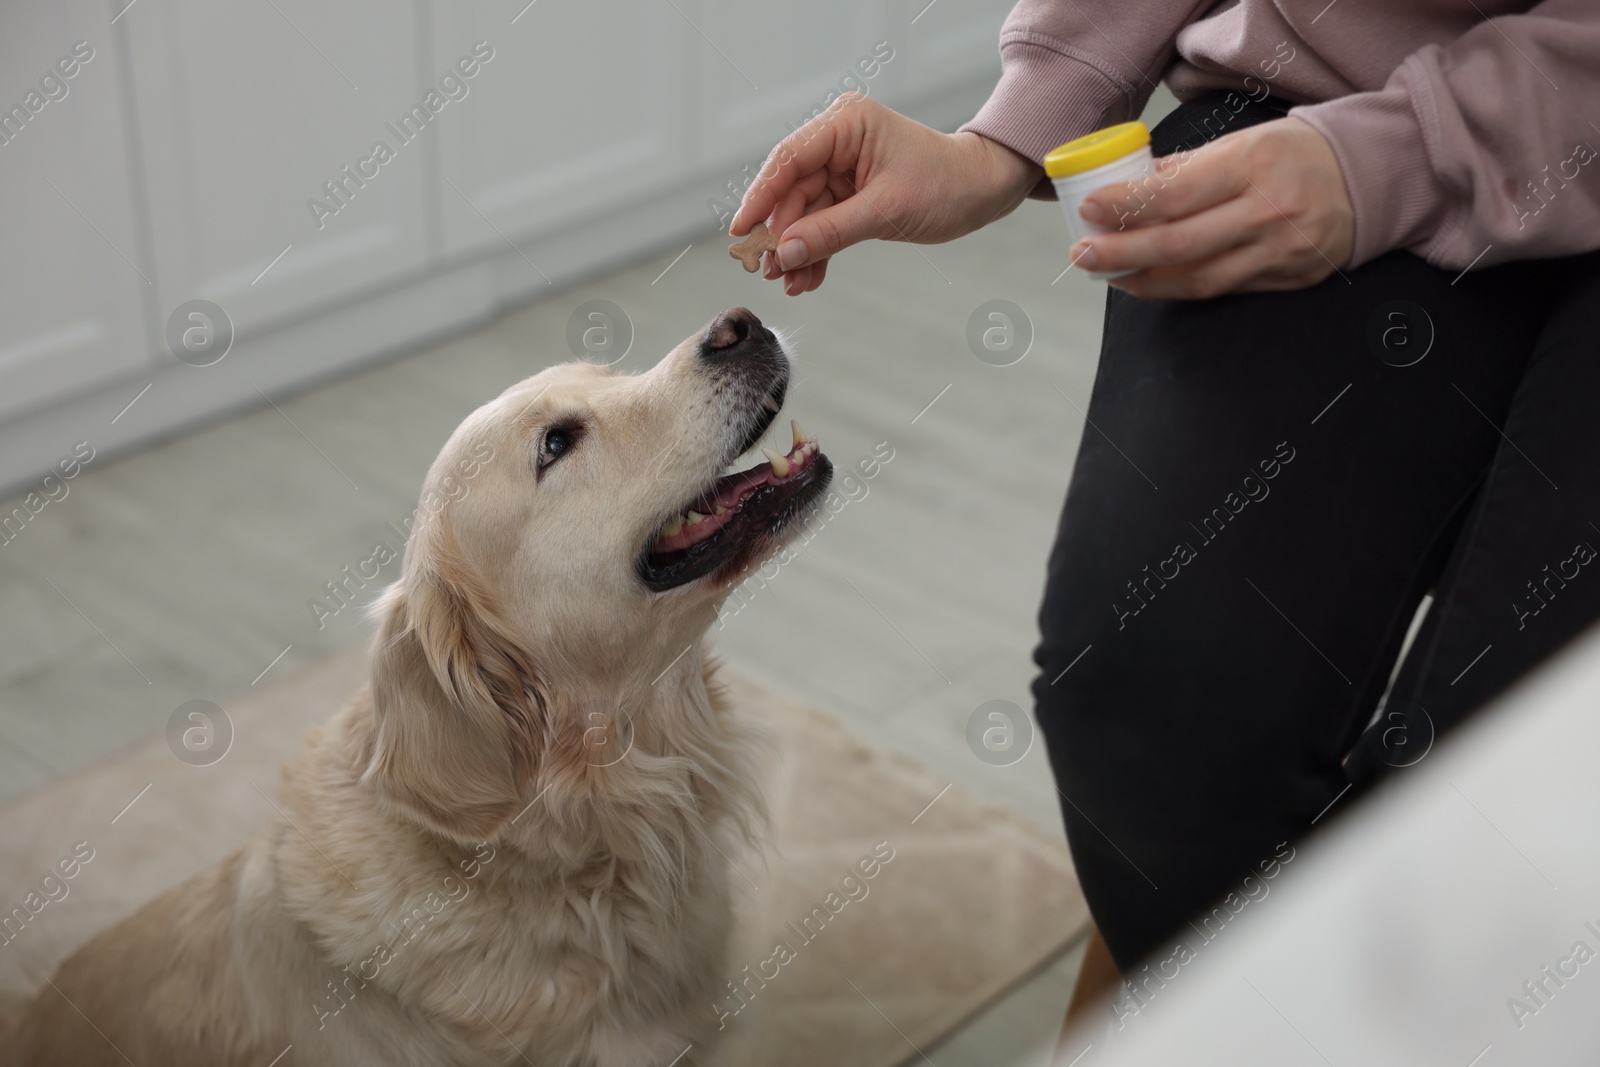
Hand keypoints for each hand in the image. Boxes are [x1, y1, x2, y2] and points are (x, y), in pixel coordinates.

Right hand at [732, 93, 1041, 294]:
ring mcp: (842, 169)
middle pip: (791, 190)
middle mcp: (838, 141)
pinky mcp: (849, 195)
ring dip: (797, 251)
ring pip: (803, 214)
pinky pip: (821, 225)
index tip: (742, 230)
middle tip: (768, 270)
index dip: (762, 195)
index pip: (789, 158)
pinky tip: (807, 279)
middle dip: (781, 234)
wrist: (981, 192)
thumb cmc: (946, 184)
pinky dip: (815, 252)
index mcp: (846, 123)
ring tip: (789, 283)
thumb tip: (785, 252)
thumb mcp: (887, 210)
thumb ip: (832, 231)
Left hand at [1071, 118, 1354, 299]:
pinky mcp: (1290, 279)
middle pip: (1179, 244)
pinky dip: (1181, 288)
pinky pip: (1223, 290)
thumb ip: (1187, 167)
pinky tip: (1152, 281)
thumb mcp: (1244, 141)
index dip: (1125, 206)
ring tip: (1111, 274)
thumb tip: (1128, 185)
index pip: (1175, 192)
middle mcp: (1270, 210)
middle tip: (1083, 255)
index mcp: (1254, 164)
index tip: (1089, 209)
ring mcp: (1282, 250)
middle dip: (1121, 253)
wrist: (1369, 177)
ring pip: (1199, 279)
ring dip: (1145, 281)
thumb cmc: (1295, 153)